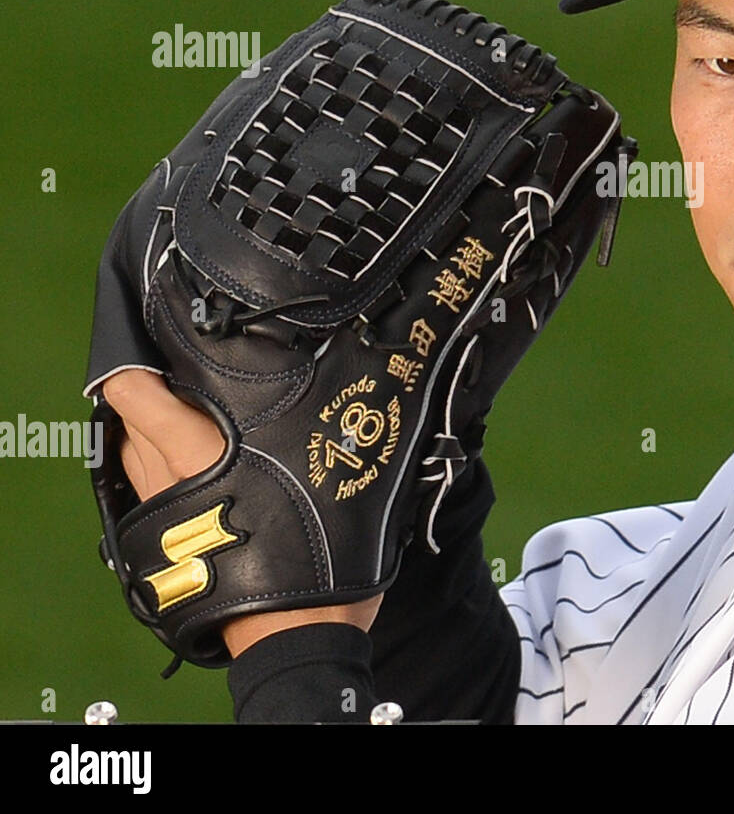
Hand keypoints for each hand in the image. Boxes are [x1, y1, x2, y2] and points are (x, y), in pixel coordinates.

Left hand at [101, 370, 382, 656]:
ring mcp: (156, 509)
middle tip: (197, 379)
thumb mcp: (326, 464)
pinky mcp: (156, 542)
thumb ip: (320, 416)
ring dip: (150, 431)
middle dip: (152, 392)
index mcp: (195, 449)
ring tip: (197, 420)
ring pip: (130, 451)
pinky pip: (142, 485)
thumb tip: (361, 377)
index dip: (140, 364)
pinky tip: (195, 468)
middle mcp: (164, 475)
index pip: (133, 390)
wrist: (295, 630)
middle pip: (127, 417)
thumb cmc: (314, 551)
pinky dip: (157, 467)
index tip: (169, 348)